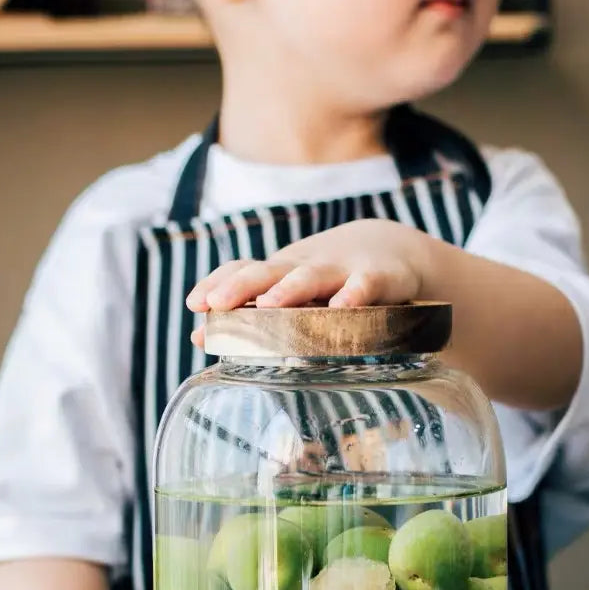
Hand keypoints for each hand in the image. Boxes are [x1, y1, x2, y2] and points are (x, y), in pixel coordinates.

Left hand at [187, 219, 425, 342]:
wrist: (394, 250)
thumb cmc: (330, 281)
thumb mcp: (291, 294)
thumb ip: (248, 316)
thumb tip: (198, 339)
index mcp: (281, 272)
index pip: (242, 270)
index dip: (217, 283)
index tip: (195, 304)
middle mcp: (305, 267)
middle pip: (269, 272)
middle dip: (240, 286)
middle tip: (216, 304)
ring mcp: (341, 271)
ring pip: (311, 277)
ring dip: (289, 289)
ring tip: (267, 305)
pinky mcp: (377, 277)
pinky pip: (364, 285)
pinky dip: (353, 295)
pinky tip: (341, 309)